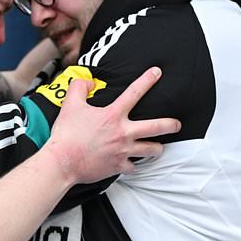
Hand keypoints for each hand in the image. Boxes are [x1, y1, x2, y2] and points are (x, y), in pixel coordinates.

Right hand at [44, 67, 179, 183]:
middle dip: (171, 125)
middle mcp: (123, 133)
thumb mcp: (70, 104)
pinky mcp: (118, 166)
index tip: (157, 72)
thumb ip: (80, 87)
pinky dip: (132, 165)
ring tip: (158, 147)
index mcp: (113, 115)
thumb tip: (89, 83)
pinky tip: (132, 163)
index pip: (134, 92)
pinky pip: (132, 167)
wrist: (63, 162)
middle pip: (156, 127)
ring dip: (156, 148)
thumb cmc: (66, 135)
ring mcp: (123, 151)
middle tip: (177, 124)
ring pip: (151, 150)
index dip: (148, 80)